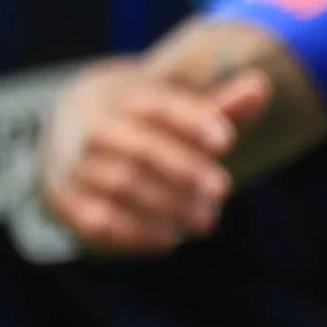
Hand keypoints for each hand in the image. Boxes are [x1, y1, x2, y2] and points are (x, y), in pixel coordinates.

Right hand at [39, 59, 240, 254]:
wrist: (66, 136)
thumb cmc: (141, 126)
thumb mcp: (175, 110)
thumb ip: (218, 106)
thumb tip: (261, 87)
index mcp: (123, 98)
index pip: (157, 104)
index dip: (191, 120)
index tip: (227, 141)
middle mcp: (93, 128)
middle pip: (139, 147)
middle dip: (184, 170)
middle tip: (222, 190)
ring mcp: (74, 165)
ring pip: (120, 184)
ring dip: (167, 205)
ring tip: (205, 220)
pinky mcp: (65, 201)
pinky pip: (97, 220)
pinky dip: (134, 233)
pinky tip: (168, 239)